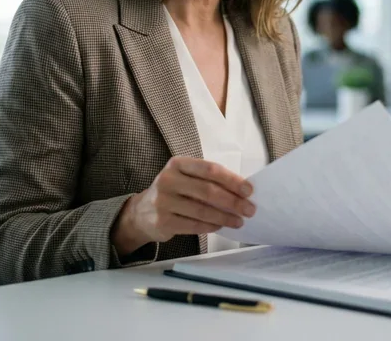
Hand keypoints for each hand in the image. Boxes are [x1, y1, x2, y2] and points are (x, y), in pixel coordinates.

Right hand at [111, 157, 255, 254]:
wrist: (141, 213)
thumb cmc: (173, 192)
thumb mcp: (185, 177)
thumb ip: (207, 180)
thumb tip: (241, 191)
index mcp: (177, 164)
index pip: (210, 169)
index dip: (232, 180)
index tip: (249, 190)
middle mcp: (168, 180)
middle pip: (208, 191)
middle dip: (233, 201)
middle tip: (249, 209)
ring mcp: (163, 201)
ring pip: (202, 210)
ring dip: (225, 217)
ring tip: (239, 221)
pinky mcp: (163, 221)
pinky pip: (193, 225)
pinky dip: (211, 226)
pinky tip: (221, 226)